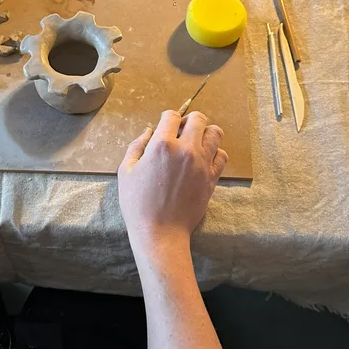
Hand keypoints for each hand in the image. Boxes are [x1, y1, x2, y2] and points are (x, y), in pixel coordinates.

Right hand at [118, 110, 227, 253]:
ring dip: (205, 133)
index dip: (168, 118)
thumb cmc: (138, 204)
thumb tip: (149, 131)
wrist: (160, 233)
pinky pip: (222, 155)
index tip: (166, 127)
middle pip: (198, 119)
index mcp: (161, 145)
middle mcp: (185, 150)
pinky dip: (215, 152)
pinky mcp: (212, 177)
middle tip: (182, 132)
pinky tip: (204, 159)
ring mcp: (202, 163)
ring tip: (195, 143)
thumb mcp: (126, 171)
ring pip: (215, 133)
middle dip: (189, 120)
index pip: (172, 116)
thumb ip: (136, 146)